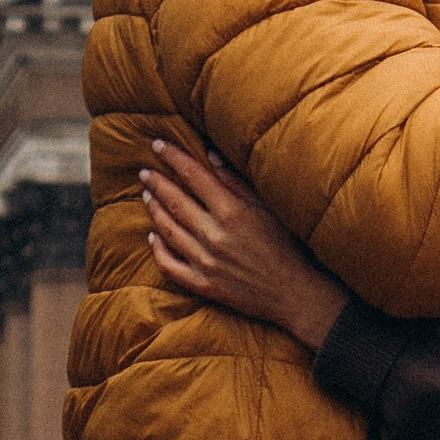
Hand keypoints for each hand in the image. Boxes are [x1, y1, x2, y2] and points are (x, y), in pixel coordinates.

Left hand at [141, 142, 345, 349]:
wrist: (294, 294)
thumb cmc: (288, 246)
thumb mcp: (268, 208)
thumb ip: (237, 181)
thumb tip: (210, 155)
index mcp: (232, 212)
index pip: (194, 176)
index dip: (173, 157)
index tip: (157, 145)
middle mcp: (214, 236)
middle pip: (175, 201)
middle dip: (157, 182)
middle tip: (145, 172)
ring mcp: (206, 262)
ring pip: (168, 230)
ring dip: (154, 210)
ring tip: (147, 195)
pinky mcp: (203, 284)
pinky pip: (169, 265)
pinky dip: (157, 249)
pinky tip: (153, 237)